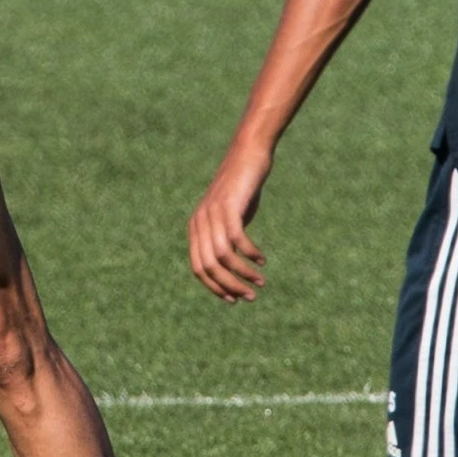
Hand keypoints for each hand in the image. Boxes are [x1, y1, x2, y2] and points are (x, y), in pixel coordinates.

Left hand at [188, 145, 272, 301]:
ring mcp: (211, 214)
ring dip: (242, 274)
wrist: (247, 157)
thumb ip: (227, 240)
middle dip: (229, 286)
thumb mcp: (231, 218)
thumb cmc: (241, 190)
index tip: (234, 299)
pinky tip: (262, 260)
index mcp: (195, 229)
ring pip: (222, 257)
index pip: (198, 269)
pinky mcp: (228, 207)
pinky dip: (250, 254)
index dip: (214, 287)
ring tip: (260, 282)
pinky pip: (236, 240)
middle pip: (208, 267)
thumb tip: (233, 265)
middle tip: (250, 296)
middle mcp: (199, 223)